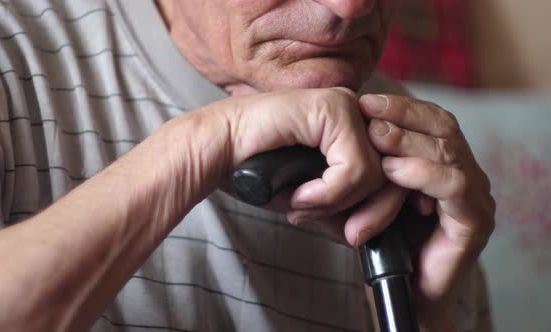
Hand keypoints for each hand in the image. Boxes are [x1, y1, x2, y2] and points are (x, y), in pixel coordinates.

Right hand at [195, 88, 405, 243]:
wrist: (217, 152)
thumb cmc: (256, 171)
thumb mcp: (310, 200)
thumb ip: (341, 211)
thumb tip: (367, 233)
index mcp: (353, 129)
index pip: (393, 174)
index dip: (380, 210)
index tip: (355, 234)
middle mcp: (356, 112)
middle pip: (393, 174)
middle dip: (370, 214)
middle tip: (342, 233)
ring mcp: (346, 106)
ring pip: (376, 174)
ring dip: (337, 203)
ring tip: (303, 204)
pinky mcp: (333, 108)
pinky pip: (354, 167)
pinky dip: (328, 192)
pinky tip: (300, 193)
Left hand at [357, 94, 495, 328]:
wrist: (405, 291)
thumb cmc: (386, 241)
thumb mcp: (374, 191)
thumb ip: (371, 162)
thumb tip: (343, 125)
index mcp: (445, 164)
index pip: (432, 120)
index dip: (401, 107)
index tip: (365, 100)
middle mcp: (466, 174)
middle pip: (443, 127)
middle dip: (403, 114)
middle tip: (366, 109)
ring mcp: (475, 196)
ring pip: (448, 151)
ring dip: (407, 140)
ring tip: (373, 135)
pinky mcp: (475, 221)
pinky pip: (452, 185)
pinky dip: (420, 173)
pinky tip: (391, 170)